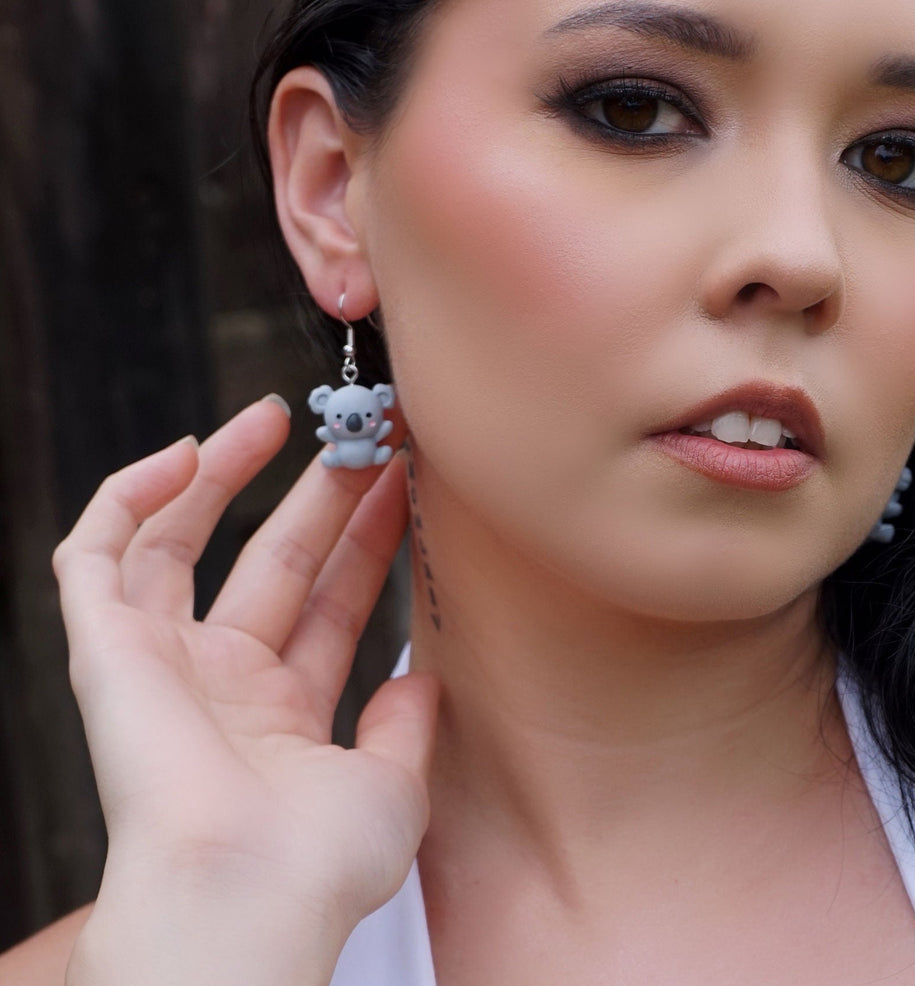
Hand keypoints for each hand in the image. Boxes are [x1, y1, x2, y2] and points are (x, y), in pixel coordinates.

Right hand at [54, 398, 435, 985]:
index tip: (405, 481)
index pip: (329, 605)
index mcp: (279, 717)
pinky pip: (94, 554)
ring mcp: (157, 662)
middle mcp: (217, 684)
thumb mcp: (391, 787)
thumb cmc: (316, 863)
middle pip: (269, 561)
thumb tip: (423, 676)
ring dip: (225, 476)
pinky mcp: (102, 647)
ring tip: (278, 415)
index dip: (365, 540)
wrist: (243, 896)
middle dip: (318, 496)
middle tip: (365, 436)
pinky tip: (184, 452)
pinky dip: (127, 498)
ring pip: (182, 543)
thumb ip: (406, 726)